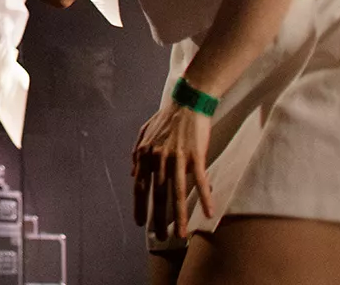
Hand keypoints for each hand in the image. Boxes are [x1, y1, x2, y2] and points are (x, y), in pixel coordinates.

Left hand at [131, 101, 214, 239]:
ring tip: (180, 235)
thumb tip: (131, 175)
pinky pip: (199, 181)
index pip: (139, 187)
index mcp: (145, 155)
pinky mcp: (195, 156)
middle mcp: (158, 159)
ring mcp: (176, 158)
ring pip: (177, 193)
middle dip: (158, 219)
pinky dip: (205, 198)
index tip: (140, 222)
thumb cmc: (167, 118)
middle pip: (157, 195)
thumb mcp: (144, 133)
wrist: (187, 102)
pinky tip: (208, 213)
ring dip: (179, 217)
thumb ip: (136, 154)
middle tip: (160, 237)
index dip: (140, 206)